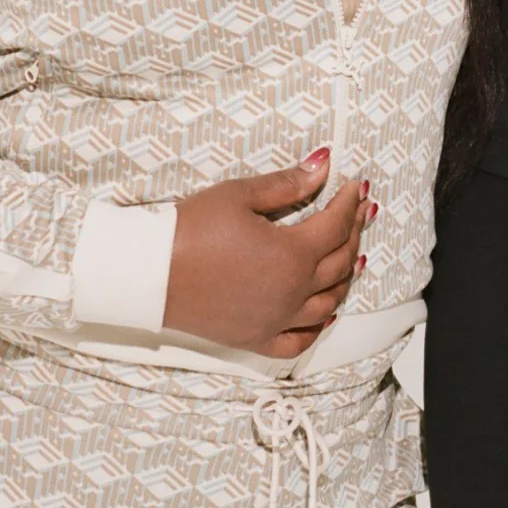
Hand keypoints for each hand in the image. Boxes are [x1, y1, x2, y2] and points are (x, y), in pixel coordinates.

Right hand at [162, 151, 372, 357]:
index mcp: (293, 254)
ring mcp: (277, 319)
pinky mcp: (256, 337)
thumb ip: (287, 184)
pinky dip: (317, 327)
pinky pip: (299, 341)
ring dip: (345, 277)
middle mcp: (293, 292)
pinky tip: (324, 313)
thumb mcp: (238, 196)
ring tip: (351, 257)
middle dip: (353, 233)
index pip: (336, 225)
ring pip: (329, 302)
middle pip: (339, 263)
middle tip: (358, 212)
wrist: (150, 273)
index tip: (354, 186)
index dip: (348, 203)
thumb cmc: (189, 229)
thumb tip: (322, 167)